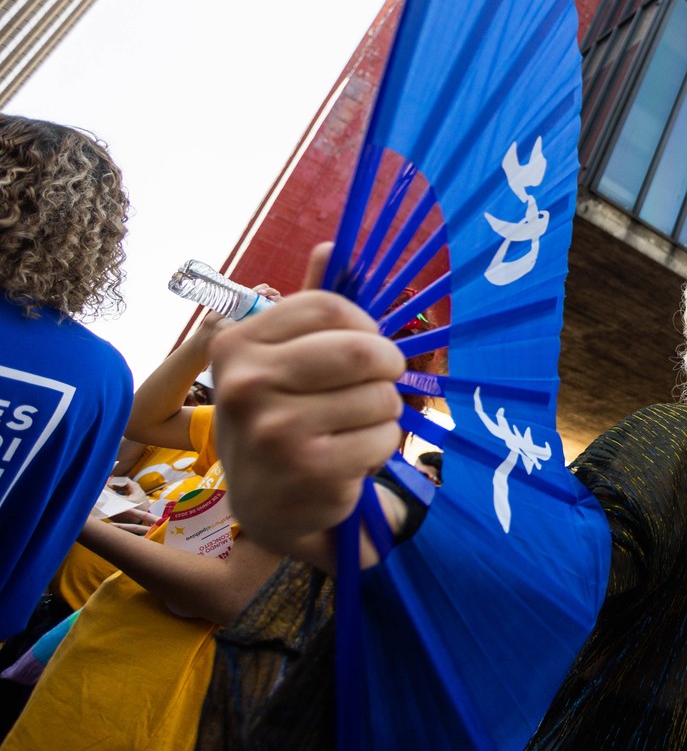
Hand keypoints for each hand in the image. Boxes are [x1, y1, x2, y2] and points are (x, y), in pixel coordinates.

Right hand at [212, 244, 403, 557]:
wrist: (265, 505)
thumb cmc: (280, 418)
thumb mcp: (280, 359)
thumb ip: (309, 307)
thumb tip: (331, 245)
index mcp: (237, 344)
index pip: (332, 307)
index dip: (364, 326)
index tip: (363, 346)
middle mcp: (247, 385)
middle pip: (363, 351)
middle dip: (385, 369)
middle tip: (376, 385)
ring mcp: (275, 430)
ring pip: (381, 397)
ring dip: (382, 414)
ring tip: (351, 428)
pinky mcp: (309, 471)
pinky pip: (384, 438)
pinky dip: (380, 448)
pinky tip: (349, 461)